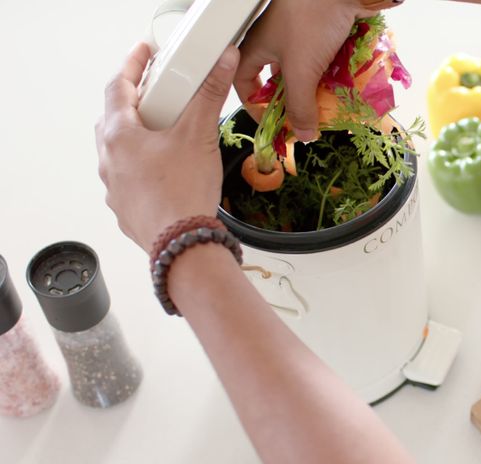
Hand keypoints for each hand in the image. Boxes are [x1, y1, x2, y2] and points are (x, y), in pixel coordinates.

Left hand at [95, 43, 238, 253]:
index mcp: (119, 135)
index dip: (131, 65)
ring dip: (136, 139)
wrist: (182, 244)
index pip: (117, 87)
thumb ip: (210, 94)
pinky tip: (164, 173)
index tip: (142, 53)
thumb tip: (222, 61)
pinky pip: (128, 180)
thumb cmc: (184, 191)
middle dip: (132, 103)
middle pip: (113, 119)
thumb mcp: (199, 135)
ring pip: (119, 152)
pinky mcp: (125, 209)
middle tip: (155, 96)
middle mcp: (108, 160)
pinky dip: (142, 169)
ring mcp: (113, 187)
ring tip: (163, 137)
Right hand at [235, 0, 399, 140]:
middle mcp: (277, 41)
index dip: (254, 105)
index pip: (244, 82)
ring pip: (305, 71)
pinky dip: (332, 74)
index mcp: (258, 47)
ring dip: (316, 90)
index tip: (272, 123)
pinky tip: (343, 86)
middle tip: (307, 119)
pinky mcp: (324, 31)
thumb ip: (300, 106)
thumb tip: (302, 134)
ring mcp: (302, 35)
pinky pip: (325, 60)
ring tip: (328, 106)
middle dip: (294, 102)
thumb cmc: (311, 16)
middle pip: (279, 81)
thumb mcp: (301, 70)